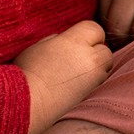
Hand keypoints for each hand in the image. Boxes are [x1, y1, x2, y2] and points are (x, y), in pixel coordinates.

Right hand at [14, 19, 112, 133]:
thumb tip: (68, 42)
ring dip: (96, 68)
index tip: (77, 42)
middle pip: (106, 50)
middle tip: (78, 59)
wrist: (29, 104)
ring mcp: (93, 78)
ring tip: (76, 74)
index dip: (88, 35)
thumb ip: (58, 40)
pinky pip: (100, 83)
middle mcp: (88, 58)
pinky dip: (92, 82)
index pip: (95, 29)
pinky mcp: (93, 95)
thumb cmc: (27, 74)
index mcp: (73, 42)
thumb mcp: (38, 47)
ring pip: (106, 68)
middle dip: (96, 52)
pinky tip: (75, 86)